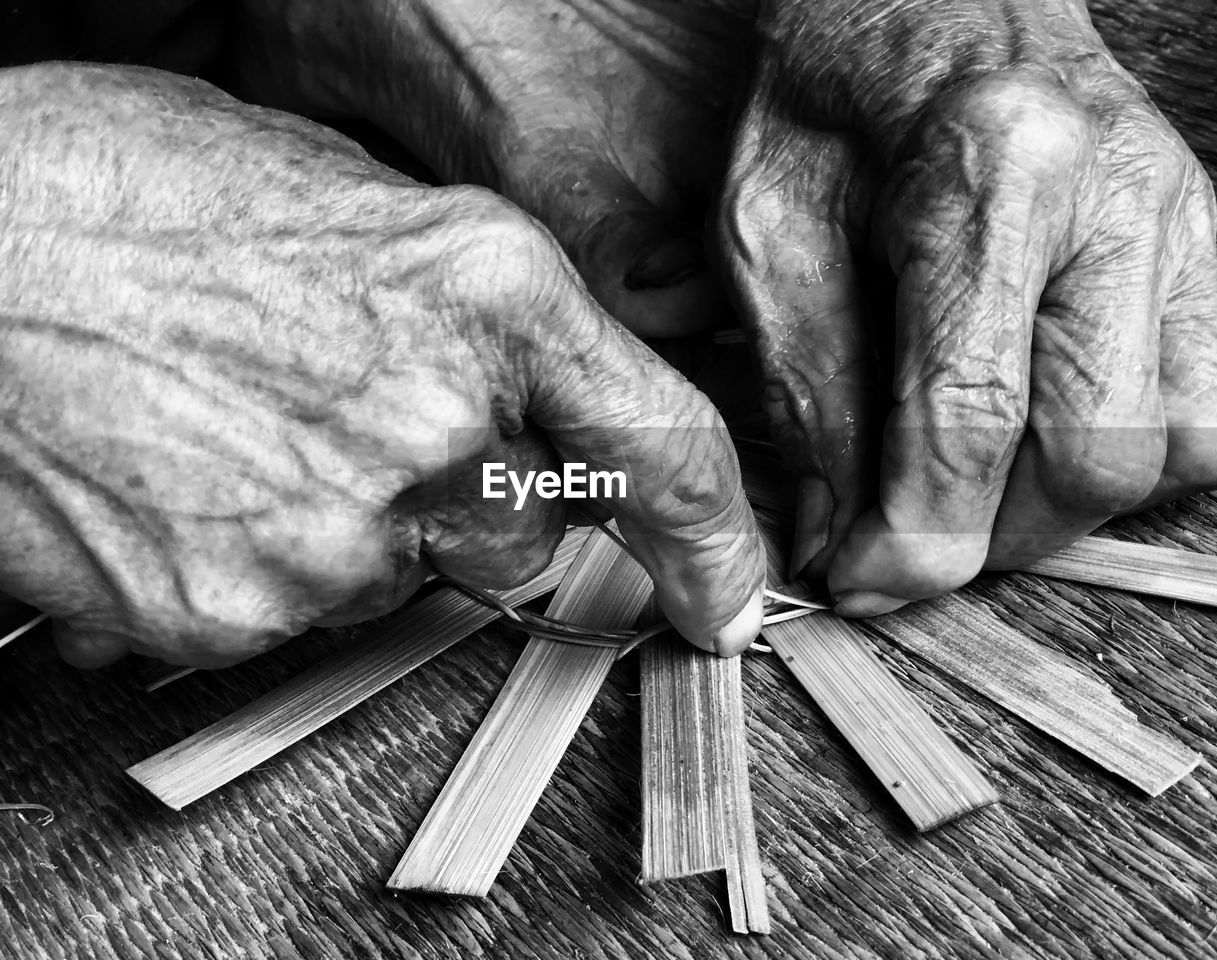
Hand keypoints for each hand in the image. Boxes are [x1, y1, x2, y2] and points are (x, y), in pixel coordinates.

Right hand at [0, 63, 762, 665]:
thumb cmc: (121, 189)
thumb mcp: (340, 194)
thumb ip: (456, 302)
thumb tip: (513, 377)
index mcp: (482, 290)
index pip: (662, 448)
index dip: (714, 538)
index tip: (728, 598)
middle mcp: (433, 422)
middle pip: (523, 525)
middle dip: (466, 493)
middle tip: (353, 424)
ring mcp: (333, 535)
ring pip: (403, 571)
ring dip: (352, 520)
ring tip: (238, 429)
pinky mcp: (233, 614)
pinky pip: (297, 610)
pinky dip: (261, 559)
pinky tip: (189, 477)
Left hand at [718, 0, 1216, 612]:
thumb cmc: (828, 93)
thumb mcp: (771, 233)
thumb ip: (810, 393)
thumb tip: (842, 543)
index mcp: (992, 174)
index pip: (973, 417)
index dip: (914, 538)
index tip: (861, 582)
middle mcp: (1116, 194)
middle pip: (1096, 455)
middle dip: (993, 536)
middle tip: (911, 534)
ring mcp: (1180, 215)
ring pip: (1173, 449)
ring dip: (1065, 507)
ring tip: (975, 485)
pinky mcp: (1199, 238)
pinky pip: (1208, 407)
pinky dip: (1129, 455)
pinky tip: (1040, 430)